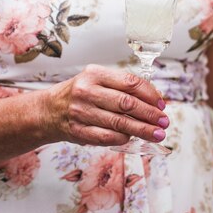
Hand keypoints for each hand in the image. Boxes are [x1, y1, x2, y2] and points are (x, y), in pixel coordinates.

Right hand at [43, 65, 168, 145]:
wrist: (49, 110)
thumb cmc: (79, 94)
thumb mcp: (96, 80)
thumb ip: (121, 86)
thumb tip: (153, 99)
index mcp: (94, 74)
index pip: (129, 82)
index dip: (150, 94)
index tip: (161, 104)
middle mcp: (87, 91)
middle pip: (127, 103)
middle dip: (150, 114)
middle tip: (164, 121)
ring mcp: (81, 112)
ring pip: (120, 122)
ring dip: (143, 130)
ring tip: (157, 134)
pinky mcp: (79, 131)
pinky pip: (108, 137)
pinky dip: (124, 138)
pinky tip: (133, 138)